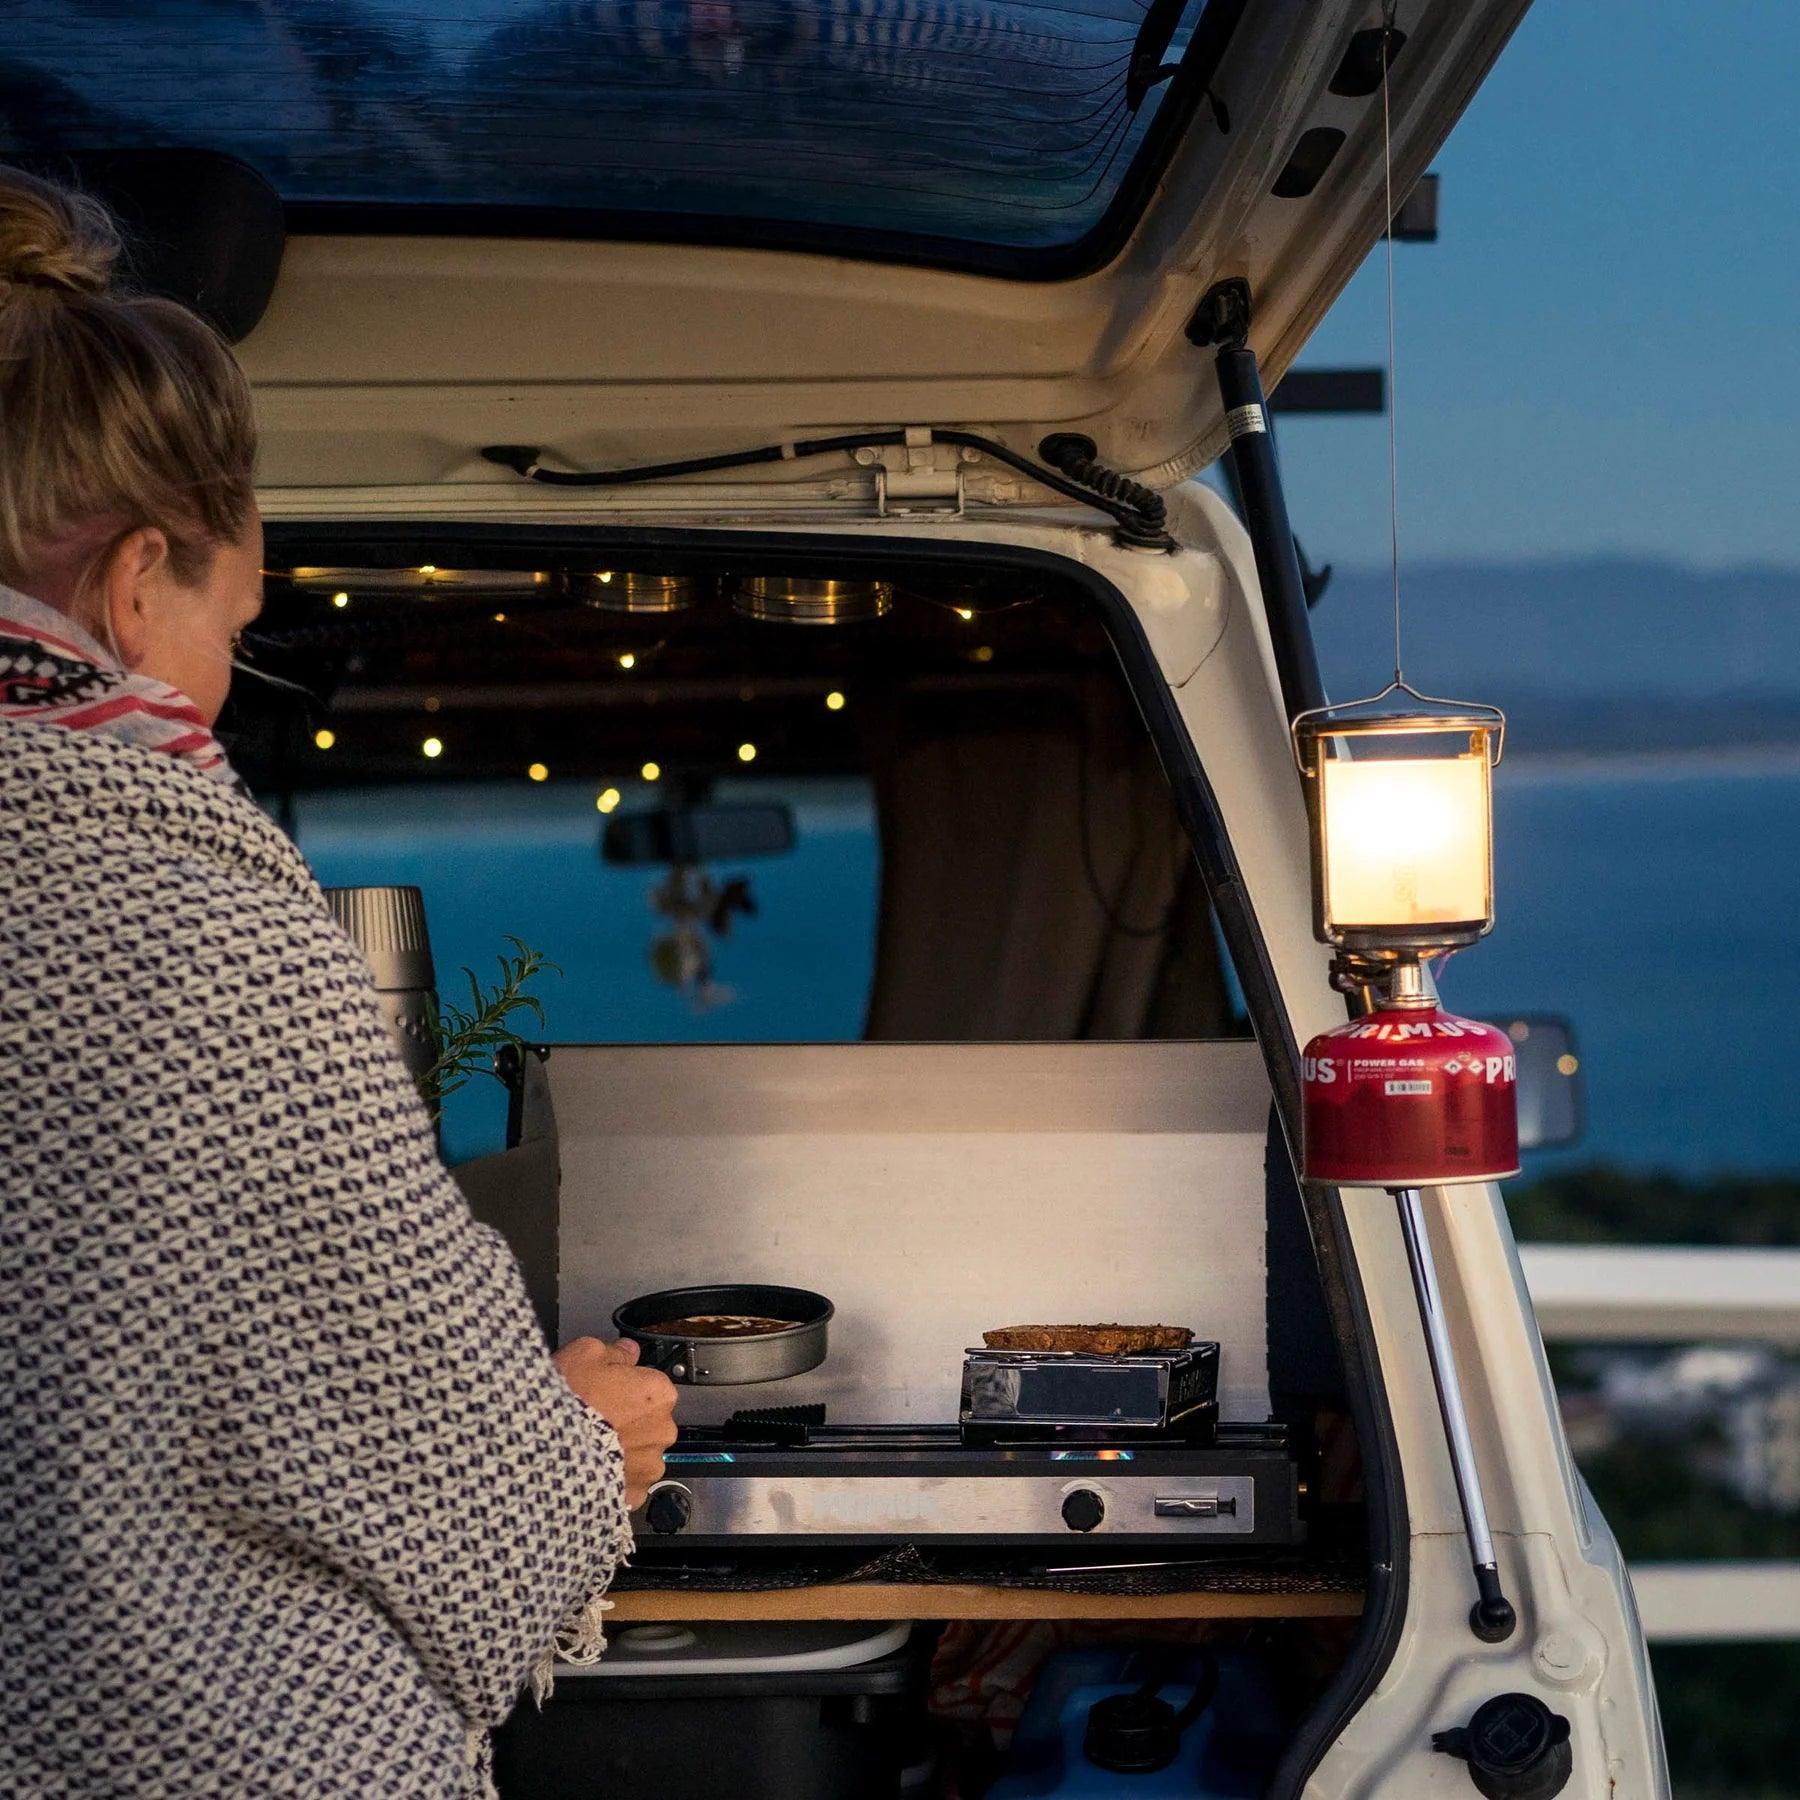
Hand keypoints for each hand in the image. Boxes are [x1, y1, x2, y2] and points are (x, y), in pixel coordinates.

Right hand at [553, 1337, 678, 1509]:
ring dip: (622, 1450)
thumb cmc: (567, 1401)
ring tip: (590, 1444)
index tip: (610, 1390)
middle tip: (596, 1416)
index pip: (652, 1384)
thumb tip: (626, 1351)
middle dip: (628, 1420)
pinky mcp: (633, 1494)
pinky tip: (592, 1467)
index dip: (628, 1386)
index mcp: (658, 1392)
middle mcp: (662, 1430)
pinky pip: (629, 1483)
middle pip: (649, 1420)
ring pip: (640, 1453)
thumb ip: (615, 1351)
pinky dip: (615, 1478)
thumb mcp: (587, 1353)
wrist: (544, 1448)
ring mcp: (649, 1465)